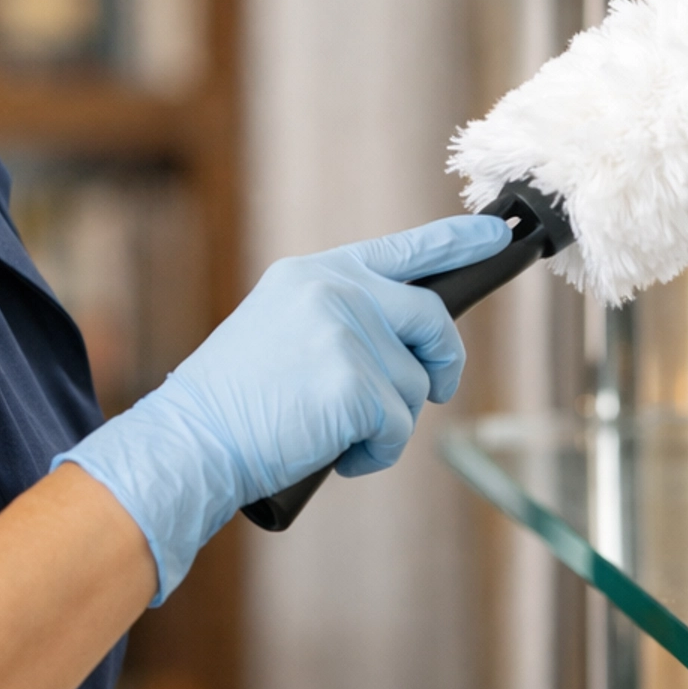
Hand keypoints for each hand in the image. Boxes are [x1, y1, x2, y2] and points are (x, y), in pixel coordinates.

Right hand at [62, 213, 510, 597]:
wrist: (190, 440)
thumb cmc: (233, 401)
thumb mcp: (283, 328)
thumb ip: (340, 317)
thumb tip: (406, 339)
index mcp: (316, 273)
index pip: (404, 248)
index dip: (457, 240)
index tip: (496, 234)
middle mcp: (336, 291)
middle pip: (432, 318)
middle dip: (442, 361)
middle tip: (435, 389)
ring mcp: (347, 334)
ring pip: (414, 385)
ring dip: (386, 423)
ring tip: (330, 431)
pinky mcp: (355, 384)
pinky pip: (399, 428)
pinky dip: (374, 454)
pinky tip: (332, 453)